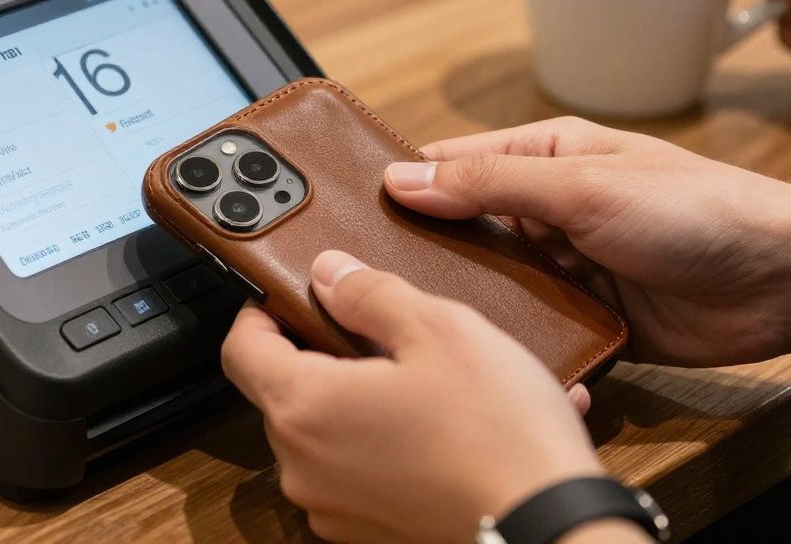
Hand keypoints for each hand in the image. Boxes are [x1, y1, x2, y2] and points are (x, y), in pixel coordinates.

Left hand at [221, 250, 627, 543]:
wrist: (550, 528)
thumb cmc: (496, 432)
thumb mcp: (438, 329)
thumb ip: (369, 293)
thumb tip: (327, 273)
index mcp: (304, 408)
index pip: (239, 349)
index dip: (260, 312)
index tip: (289, 296)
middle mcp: (303, 467)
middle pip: (285, 391)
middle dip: (324, 355)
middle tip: (381, 331)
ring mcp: (333, 508)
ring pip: (327, 432)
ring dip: (364, 399)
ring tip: (430, 379)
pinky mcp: (368, 532)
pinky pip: (363, 472)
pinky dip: (394, 442)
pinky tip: (450, 425)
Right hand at [384, 118, 790, 365]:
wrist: (782, 281)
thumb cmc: (694, 210)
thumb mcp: (582, 187)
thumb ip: (490, 184)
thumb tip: (403, 179)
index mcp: (546, 158)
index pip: (453, 164)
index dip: (404, 184)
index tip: (348, 213)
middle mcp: (550, 210)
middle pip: (466, 229)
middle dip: (426, 252)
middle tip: (368, 281)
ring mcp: (568, 266)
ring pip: (495, 285)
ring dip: (469, 301)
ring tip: (415, 323)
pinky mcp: (589, 319)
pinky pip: (534, 329)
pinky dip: (512, 340)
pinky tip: (480, 355)